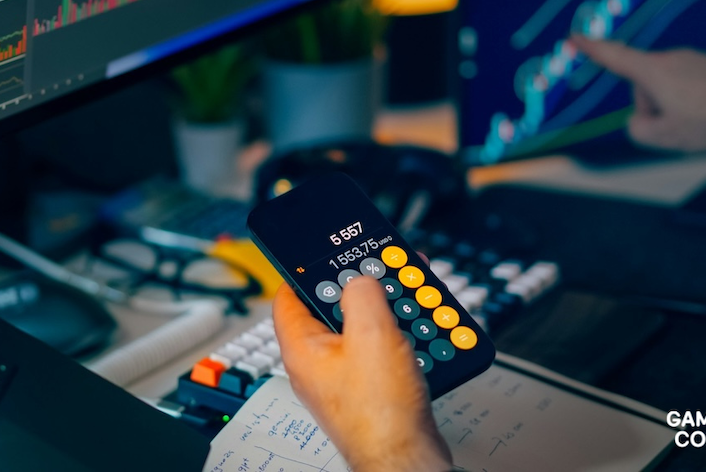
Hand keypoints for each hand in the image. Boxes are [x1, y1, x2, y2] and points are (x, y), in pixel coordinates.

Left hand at [273, 277, 452, 471]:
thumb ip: (361, 294)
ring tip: (405, 297)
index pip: (288, 295)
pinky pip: (378, 350)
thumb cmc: (380, 413)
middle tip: (378, 271)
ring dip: (384, 310)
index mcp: (302, 348)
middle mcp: (317, 364)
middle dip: (358, 287)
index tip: (325, 254)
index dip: (306, 270)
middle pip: (330, 308)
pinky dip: (396, 336)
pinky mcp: (368, 389)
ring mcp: (343, 377)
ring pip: (359, 329)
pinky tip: (417, 332)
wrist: (407, 458)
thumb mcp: (372, 334)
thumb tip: (359, 279)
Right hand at [572, 35, 705, 151]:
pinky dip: (696, 102)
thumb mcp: (664, 137)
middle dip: (653, 107)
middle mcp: (673, 58)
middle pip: (645, 86)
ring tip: (702, 122)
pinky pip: (691, 86)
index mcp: (654, 72)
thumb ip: (637, 129)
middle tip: (676, 126)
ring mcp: (695, 59)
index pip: (614, 57)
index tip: (575, 36)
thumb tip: (639, 120)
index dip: (591, 48)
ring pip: (669, 88)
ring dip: (676, 107)